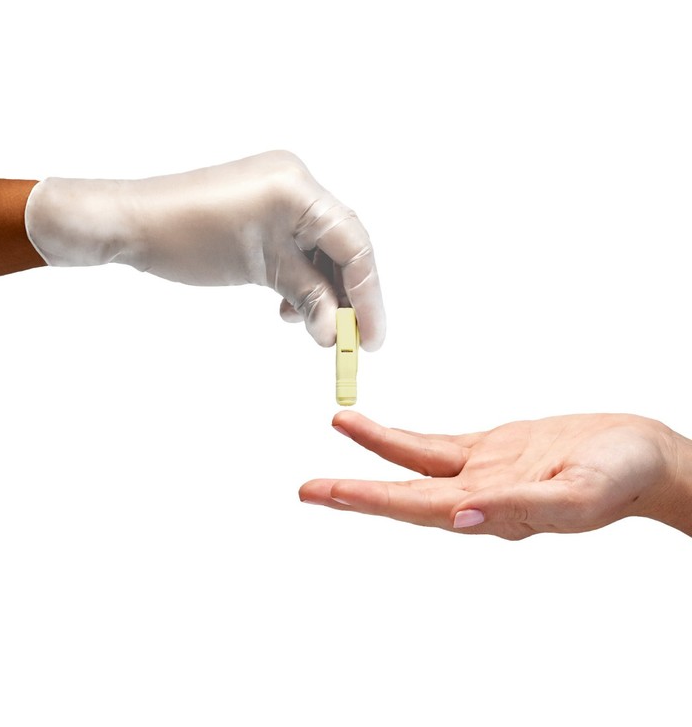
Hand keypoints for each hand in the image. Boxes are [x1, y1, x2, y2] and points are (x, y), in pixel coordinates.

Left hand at [24, 151, 384, 348]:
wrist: (133, 222)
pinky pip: (299, 241)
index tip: (370, 339)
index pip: (353, 243)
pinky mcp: (264, 203)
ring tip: (313, 326)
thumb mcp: (257, 272)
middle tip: (353, 340)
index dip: (368, 295)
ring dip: (323, 289)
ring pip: (322, 247)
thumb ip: (307, 299)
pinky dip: (301, 275)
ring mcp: (280, 189)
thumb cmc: (184, 240)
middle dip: (349, 295)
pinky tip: (289, 305)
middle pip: (343, 244)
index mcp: (297, 188)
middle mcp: (296, 180)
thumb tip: (338, 333)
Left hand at [300, 411, 691, 538]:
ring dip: (371, 454)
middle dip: (352, 492)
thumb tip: (460, 517)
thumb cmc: (621, 475)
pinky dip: (400, 439)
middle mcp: (476, 498)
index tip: (328, 493)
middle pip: (402, 495)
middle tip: (306, 490)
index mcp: (492, 514)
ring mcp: (479, 473)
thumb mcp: (576, 493)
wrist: (643, 454)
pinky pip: (433, 444)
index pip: (416, 507)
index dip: (369, 500)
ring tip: (333, 437)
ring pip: (412, 465)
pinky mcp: (488, 450)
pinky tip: (372, 431)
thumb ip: (518, 506)